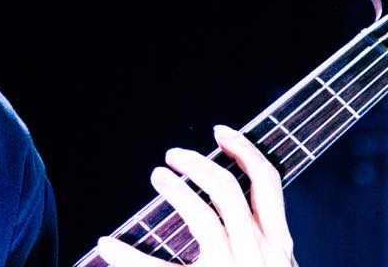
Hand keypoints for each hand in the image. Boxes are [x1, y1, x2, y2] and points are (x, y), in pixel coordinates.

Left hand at [97, 125, 297, 265]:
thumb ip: (259, 238)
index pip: (268, 181)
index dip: (245, 149)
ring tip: (157, 176)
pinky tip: (108, 245)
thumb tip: (232, 203)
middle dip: (197, 165)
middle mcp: (264, 254)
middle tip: (171, 156)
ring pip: (203, 216)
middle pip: (228, 189)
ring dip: (176, 190)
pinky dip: (129, 256)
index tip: (220, 132)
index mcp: (280, 244)